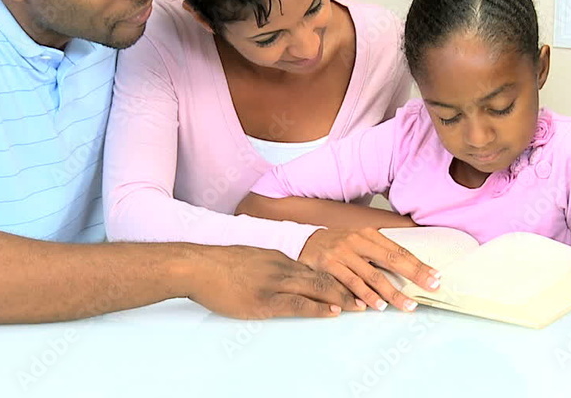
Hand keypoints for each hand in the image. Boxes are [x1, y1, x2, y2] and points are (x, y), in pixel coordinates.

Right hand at [186, 245, 358, 318]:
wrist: (198, 265)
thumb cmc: (221, 264)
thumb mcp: (253, 258)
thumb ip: (272, 265)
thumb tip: (286, 274)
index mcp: (281, 257)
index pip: (319, 266)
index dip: (342, 276)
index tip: (359, 282)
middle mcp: (283, 267)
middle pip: (326, 275)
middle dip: (351, 286)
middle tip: (371, 295)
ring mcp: (275, 283)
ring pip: (317, 288)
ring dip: (342, 298)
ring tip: (362, 305)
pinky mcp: (264, 300)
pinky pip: (298, 304)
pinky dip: (319, 308)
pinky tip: (334, 312)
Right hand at [298, 228, 439, 312]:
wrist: (303, 242)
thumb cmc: (336, 244)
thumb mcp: (358, 240)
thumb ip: (378, 251)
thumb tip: (408, 268)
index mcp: (368, 234)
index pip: (398, 250)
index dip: (418, 264)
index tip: (435, 276)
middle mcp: (357, 241)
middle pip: (390, 260)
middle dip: (413, 274)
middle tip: (430, 287)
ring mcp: (343, 253)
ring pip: (372, 275)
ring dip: (391, 292)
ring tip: (406, 305)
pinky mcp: (329, 265)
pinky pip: (350, 282)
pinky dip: (364, 295)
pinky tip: (376, 306)